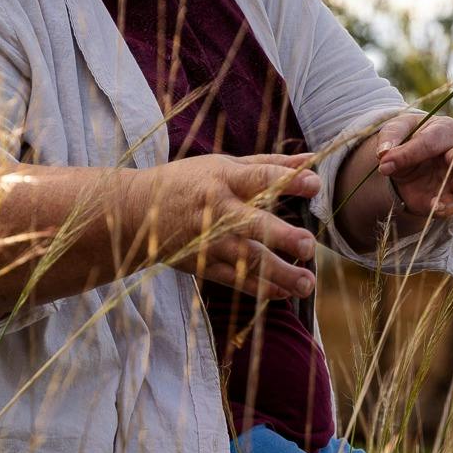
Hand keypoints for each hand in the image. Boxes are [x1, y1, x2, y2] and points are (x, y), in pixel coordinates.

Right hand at [134, 153, 320, 299]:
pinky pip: (234, 279)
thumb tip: (312, 160)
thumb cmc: (189, 182)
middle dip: (281, 236)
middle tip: (309, 246)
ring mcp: (209, 241)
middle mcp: (217, 210)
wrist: (136, 213)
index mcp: (223, 178)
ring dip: (278, 273)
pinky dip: (259, 288)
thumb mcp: (224, 166)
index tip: (316, 185)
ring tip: (306, 285)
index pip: (260, 178)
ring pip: (246, 260)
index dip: (288, 181)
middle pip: (252, 224)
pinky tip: (283, 293)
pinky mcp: (202, 264)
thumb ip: (270, 165)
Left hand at [373, 112, 452, 218]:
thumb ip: (391, 138)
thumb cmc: (408, 138)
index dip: (409, 152)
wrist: (408, 162)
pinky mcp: (450, 199)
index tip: (384, 161)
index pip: (430, 141)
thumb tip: (383, 153)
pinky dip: (447, 207)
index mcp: (448, 130)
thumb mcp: (397, 131)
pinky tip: (436, 207)